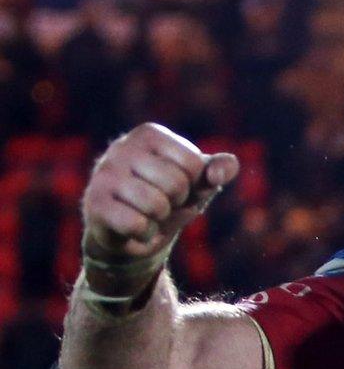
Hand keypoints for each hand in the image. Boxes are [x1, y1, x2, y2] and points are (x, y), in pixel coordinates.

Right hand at [81, 123, 238, 285]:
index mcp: (148, 134)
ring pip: (156, 205)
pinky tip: (135, 228)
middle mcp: (121, 148)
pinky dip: (145, 234)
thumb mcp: (198, 182)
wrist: (131, 231)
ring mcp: (104, 175)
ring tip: (148, 214)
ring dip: (161, 219)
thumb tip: (225, 169)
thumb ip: (218, 170)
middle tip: (162, 203)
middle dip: (177, 202)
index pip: (193, 164)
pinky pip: (137, 224)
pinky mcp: (94, 204)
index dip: (194, 185)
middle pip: (176, 184)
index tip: (178, 186)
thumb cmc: (168, 198)